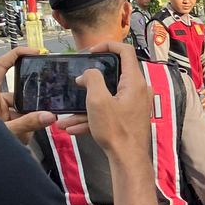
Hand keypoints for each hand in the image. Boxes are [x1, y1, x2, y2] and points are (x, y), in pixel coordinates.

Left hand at [0, 47, 55, 139]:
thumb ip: (27, 124)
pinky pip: (19, 122)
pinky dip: (25, 130)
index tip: (34, 52)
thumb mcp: (3, 131)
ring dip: (27, 123)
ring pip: (21, 111)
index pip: (0, 67)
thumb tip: (50, 116)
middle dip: (30, 107)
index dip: (16, 55)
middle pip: (18, 94)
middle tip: (42, 114)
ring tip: (25, 134)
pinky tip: (22, 139)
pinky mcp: (2, 123)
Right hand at [79, 42, 153, 166]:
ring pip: (108, 97)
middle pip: (114, 74)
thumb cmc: (115, 130)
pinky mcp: (130, 117)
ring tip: (66, 117)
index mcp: (134, 81)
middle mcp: (138, 90)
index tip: (90, 52)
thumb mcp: (97, 100)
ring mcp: (135, 104)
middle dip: (91, 80)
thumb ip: (92, 79)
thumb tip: (89, 73)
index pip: (125, 51)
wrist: (128, 159)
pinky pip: (109, 111)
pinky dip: (92, 117)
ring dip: (86, 105)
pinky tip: (73, 128)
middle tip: (77, 84)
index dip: (107, 45)